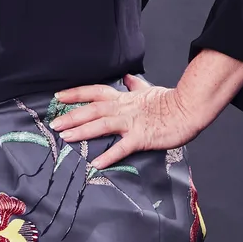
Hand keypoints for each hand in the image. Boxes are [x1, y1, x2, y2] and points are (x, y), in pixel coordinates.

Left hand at [50, 74, 204, 169]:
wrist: (188, 109)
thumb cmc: (169, 100)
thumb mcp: (148, 89)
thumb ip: (135, 85)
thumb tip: (128, 77)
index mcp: (123, 97)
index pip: (94, 92)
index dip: (76, 94)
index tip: (58, 96)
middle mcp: (123, 108)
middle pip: (93, 109)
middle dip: (72, 116)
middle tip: (54, 123)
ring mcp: (132, 123)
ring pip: (102, 125)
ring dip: (83, 131)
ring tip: (66, 138)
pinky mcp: (141, 137)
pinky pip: (122, 147)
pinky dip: (109, 155)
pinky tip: (95, 164)